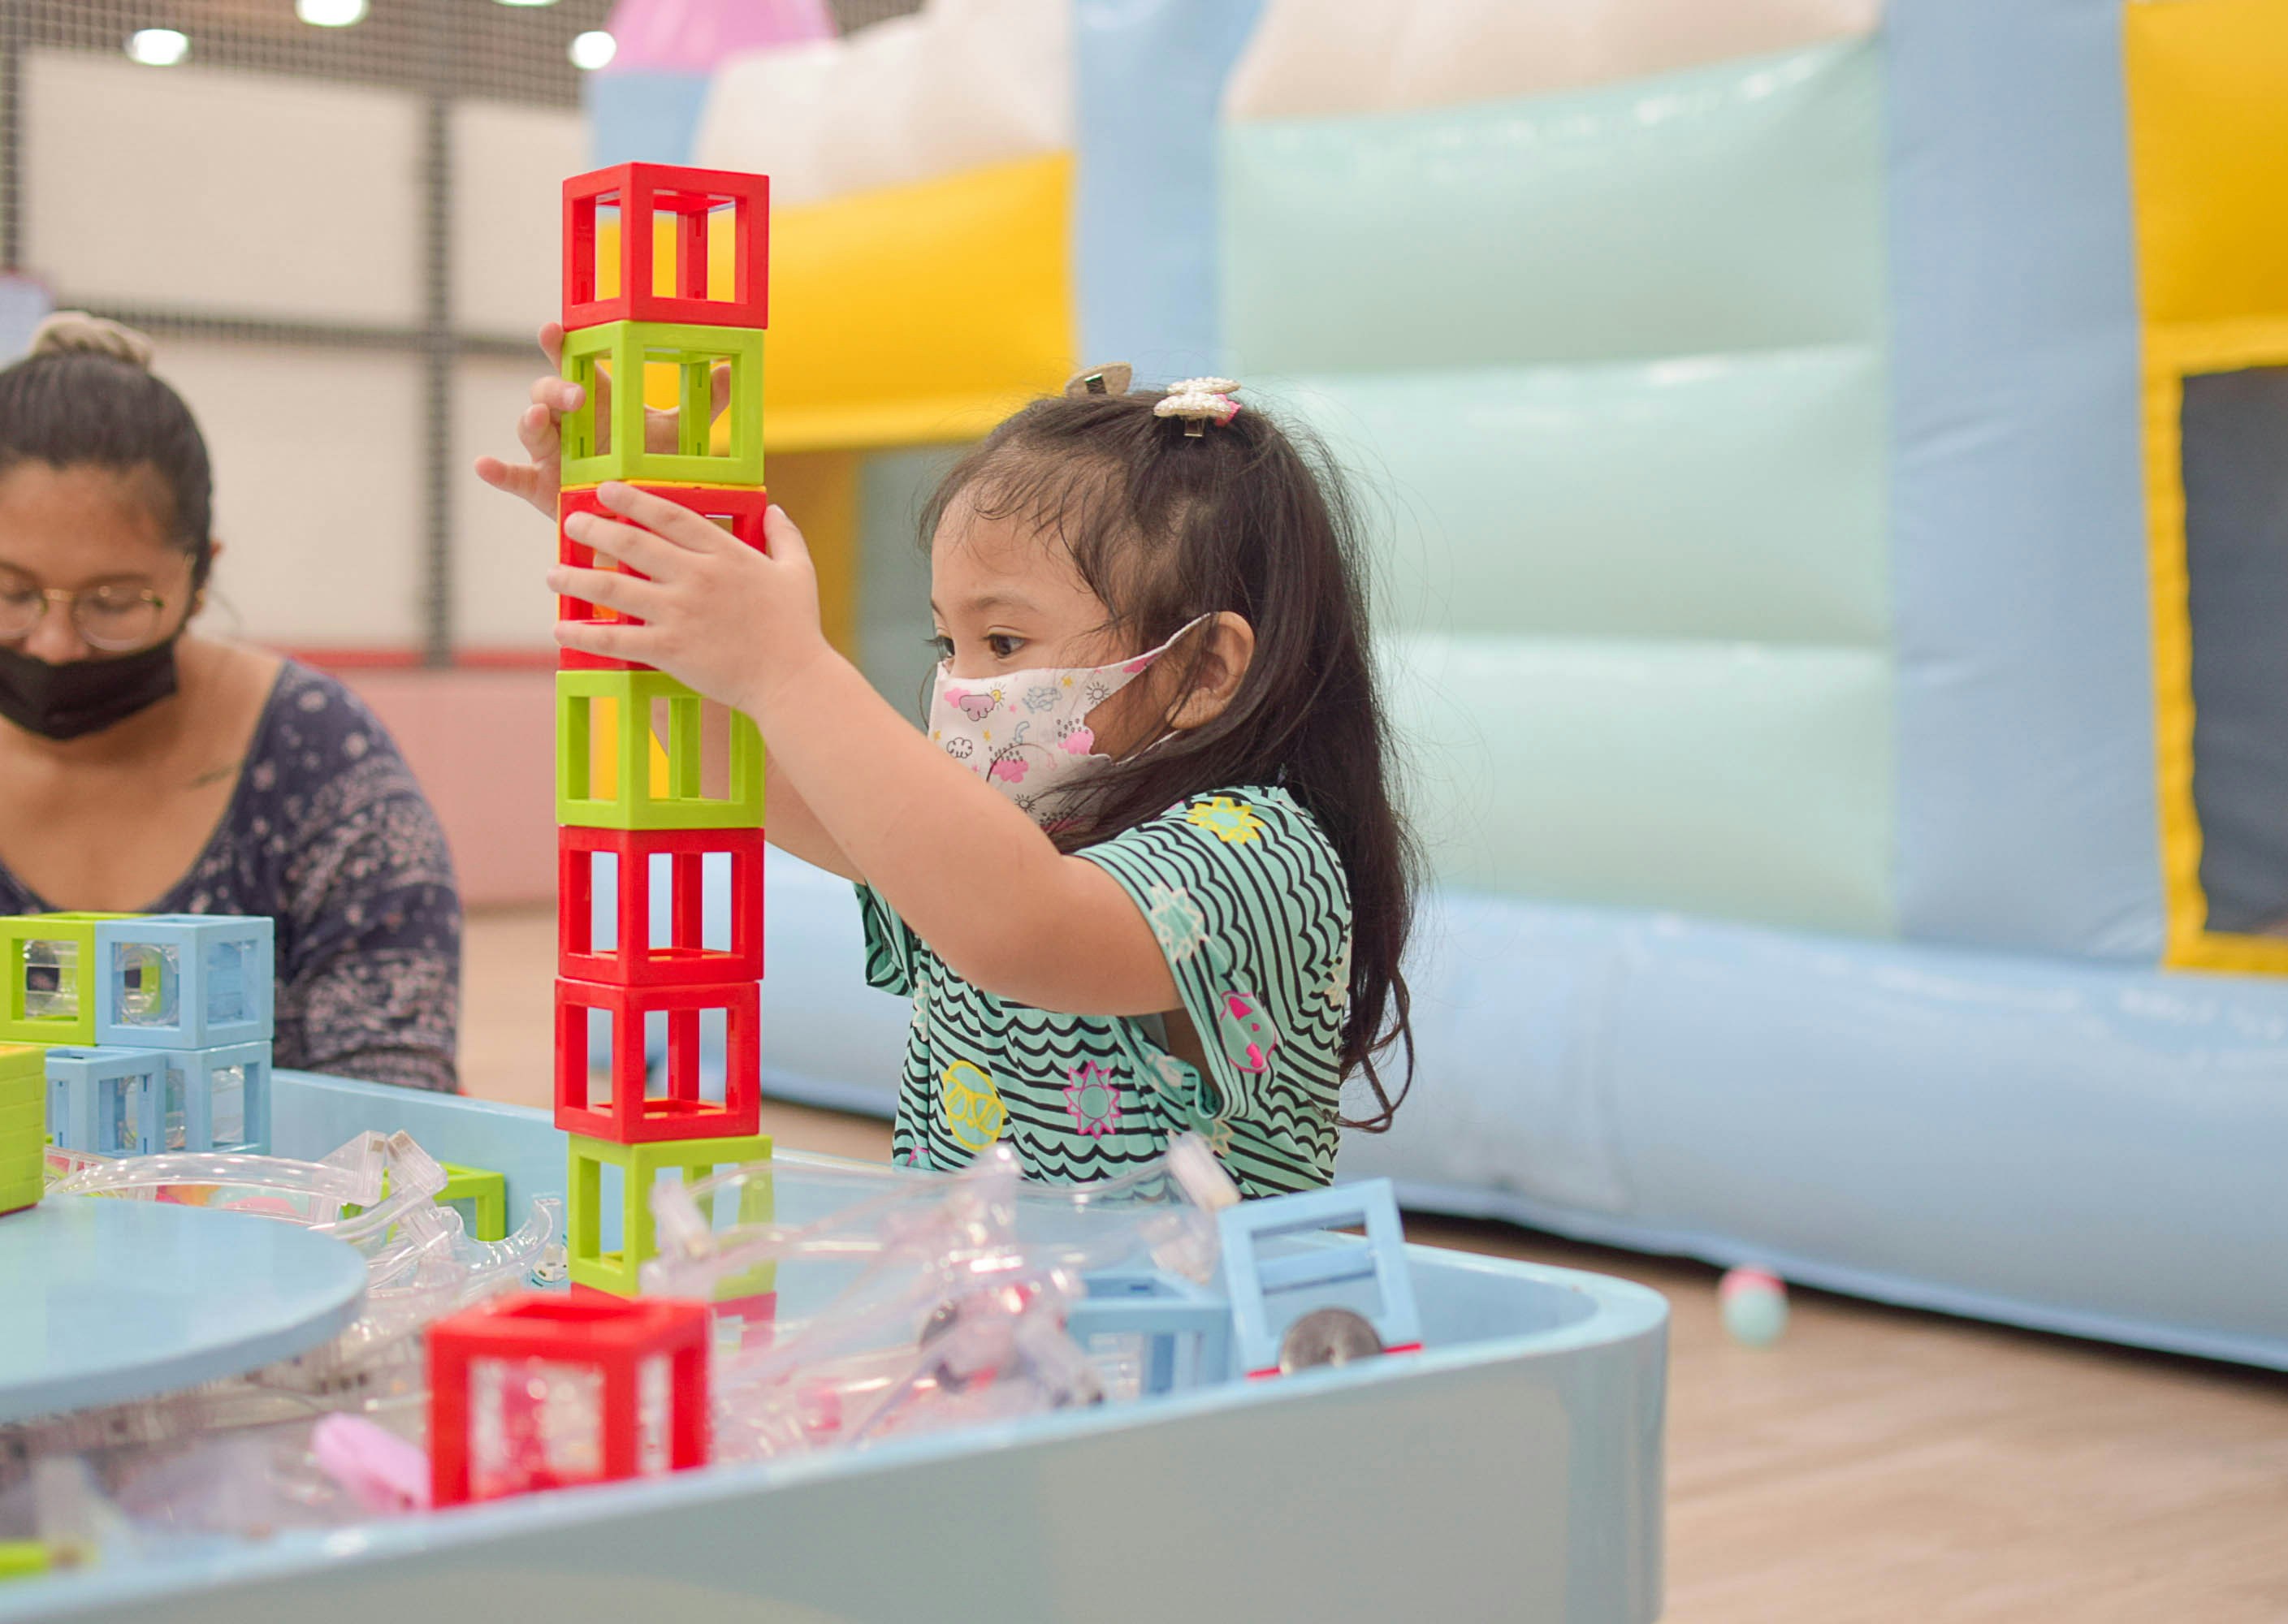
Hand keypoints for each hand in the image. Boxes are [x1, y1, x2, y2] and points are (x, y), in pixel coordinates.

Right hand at [474, 322, 730, 518]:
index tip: (555, 327)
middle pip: (547, 391)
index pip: (573, 360)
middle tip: (574, 393)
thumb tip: (734, 369)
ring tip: (536, 418)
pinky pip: (514, 476)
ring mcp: (550, 453)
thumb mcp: (677, 434)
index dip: (560, 342)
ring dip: (530, 420)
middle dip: (555, 387)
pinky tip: (484, 465)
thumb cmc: (650, 464)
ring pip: (530, 429)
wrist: (642, 516)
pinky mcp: (540, 486)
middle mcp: (568, 421)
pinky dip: (497, 471)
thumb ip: (704, 402)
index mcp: (595, 398)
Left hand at [549, 484, 830, 714]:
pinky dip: (584, 635)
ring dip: (577, 578)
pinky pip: (616, 640)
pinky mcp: (669, 649)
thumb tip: (776, 508)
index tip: (607, 489)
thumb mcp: (799, 572)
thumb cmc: (798, 628)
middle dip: (594, 529)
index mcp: (725, 553)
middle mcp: (697, 576)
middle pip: (632, 543)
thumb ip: (785, 536)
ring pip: (614, 588)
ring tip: (552, 574)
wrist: (793, 680)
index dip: (633, 499)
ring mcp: (680, 612)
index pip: (670, 515)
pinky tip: (562, 630)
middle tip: (571, 523)